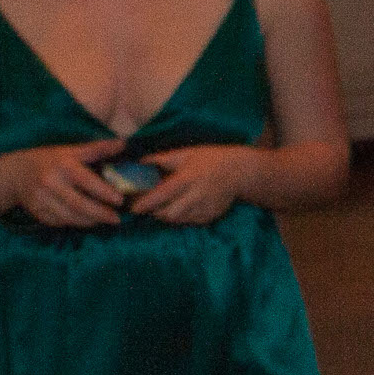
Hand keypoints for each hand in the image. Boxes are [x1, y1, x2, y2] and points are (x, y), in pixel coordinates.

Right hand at [4, 139, 129, 228]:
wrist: (15, 172)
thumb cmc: (49, 160)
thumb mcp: (71, 151)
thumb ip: (97, 149)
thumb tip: (122, 143)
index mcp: (63, 166)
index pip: (87, 181)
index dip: (105, 192)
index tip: (120, 200)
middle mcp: (51, 183)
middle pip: (79, 204)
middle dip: (100, 214)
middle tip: (116, 219)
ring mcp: (41, 199)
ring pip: (69, 217)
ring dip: (89, 221)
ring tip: (104, 220)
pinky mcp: (36, 211)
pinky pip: (58, 222)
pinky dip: (74, 223)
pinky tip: (86, 221)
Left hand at [129, 145, 257, 225]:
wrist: (240, 171)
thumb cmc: (210, 159)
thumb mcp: (186, 153)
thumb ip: (162, 159)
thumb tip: (139, 163)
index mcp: (189, 178)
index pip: (162, 195)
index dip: (146, 203)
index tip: (133, 208)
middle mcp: (197, 196)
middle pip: (168, 213)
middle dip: (154, 212)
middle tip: (147, 207)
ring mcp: (205, 208)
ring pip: (178, 220)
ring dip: (166, 215)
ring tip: (162, 206)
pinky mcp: (211, 216)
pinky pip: (189, 221)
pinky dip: (180, 217)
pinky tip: (181, 207)